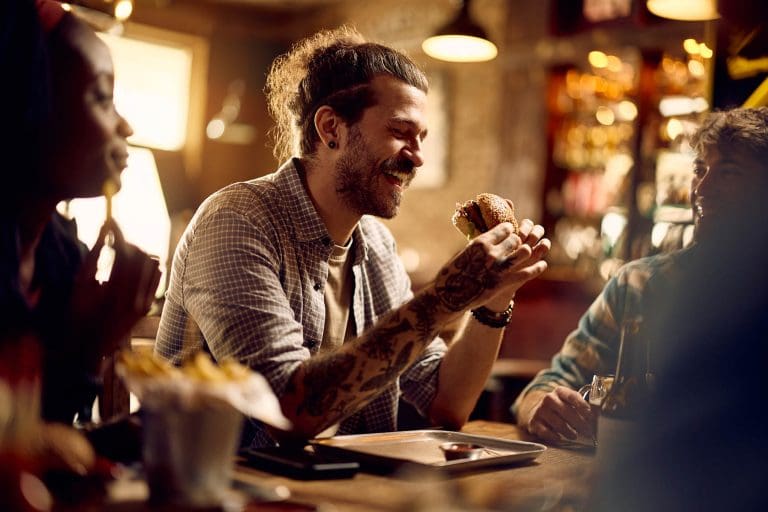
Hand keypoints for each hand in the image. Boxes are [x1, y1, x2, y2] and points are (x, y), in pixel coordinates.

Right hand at [69, 220, 161, 370]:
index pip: (124, 251)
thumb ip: (96, 253)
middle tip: (114, 240)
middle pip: (140, 255)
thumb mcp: (81, 282)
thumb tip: (107, 227)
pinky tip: (132, 268)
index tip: (110, 221)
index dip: (118, 233)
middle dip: (127, 243)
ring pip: (152, 264)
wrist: (87, 347)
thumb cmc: (77, 313)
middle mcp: (134, 298)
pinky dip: (146, 267)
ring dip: (138, 254)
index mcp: (114, 291)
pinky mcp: (148, 307)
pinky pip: (155, 277)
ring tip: (121, 255)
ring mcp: (144, 304)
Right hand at [433, 219, 549, 312]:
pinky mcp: (504, 283)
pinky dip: (537, 268)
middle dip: (518, 240)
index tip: (511, 231)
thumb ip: (479, 245)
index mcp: (481, 242)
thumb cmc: (452, 273)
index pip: (505, 228)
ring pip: (524, 252)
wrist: (449, 296)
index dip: (510, 229)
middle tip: (518, 243)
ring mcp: (499, 268)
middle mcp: (492, 253)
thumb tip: (489, 237)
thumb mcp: (463, 253)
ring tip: (527, 252)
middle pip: (516, 239)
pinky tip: (543, 264)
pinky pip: (527, 273)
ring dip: (527, 251)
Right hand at [522, 387, 593, 442]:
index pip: (572, 396)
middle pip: (567, 411)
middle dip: (580, 423)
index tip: (591, 416)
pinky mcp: (534, 423)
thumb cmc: (560, 409)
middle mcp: (549, 398)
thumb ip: (584, 408)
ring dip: (569, 431)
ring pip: (558, 423)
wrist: (539, 412)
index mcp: (560, 391)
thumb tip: (599, 414)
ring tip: (574, 435)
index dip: (583, 406)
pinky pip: (546, 431)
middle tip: (588, 432)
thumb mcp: (571, 404)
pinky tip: (559, 438)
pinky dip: (554, 436)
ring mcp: (540, 410)